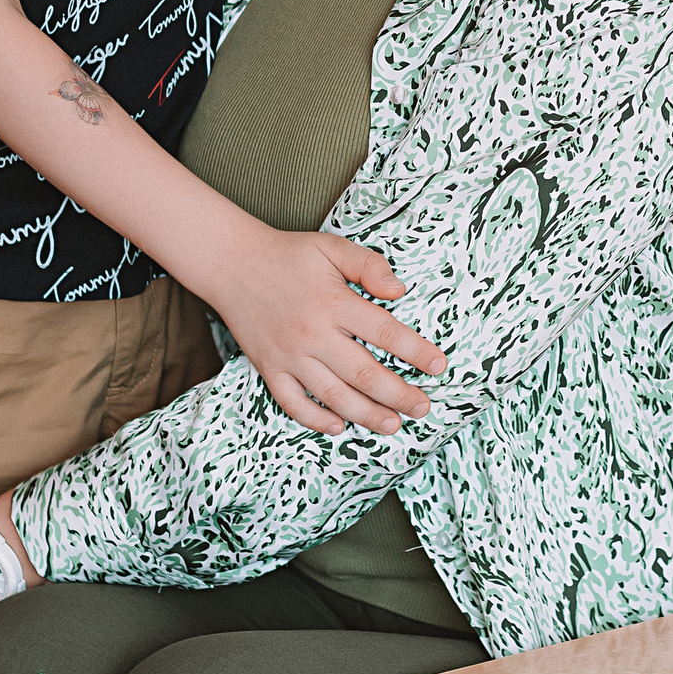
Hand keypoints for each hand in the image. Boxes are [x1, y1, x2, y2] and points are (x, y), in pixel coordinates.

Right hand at [200, 220, 448, 436]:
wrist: (232, 264)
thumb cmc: (289, 254)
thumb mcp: (331, 247)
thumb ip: (368, 264)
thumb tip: (400, 290)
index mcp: (334, 302)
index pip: (385, 332)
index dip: (416, 351)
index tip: (439, 366)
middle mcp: (313, 333)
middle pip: (364, 373)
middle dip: (398, 394)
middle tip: (424, 407)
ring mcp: (289, 355)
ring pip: (333, 395)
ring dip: (366, 414)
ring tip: (393, 424)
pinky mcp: (269, 368)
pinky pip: (293, 403)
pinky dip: (315, 419)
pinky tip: (339, 426)